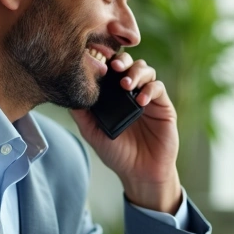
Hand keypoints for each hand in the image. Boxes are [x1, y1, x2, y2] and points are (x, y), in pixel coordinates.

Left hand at [70, 52, 181, 211]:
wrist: (140, 172)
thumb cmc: (117, 153)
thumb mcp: (93, 132)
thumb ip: (82, 113)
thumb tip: (69, 92)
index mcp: (114, 95)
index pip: (111, 69)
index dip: (106, 60)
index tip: (97, 60)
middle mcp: (131, 92)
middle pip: (129, 63)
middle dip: (122, 61)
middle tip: (114, 68)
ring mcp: (148, 97)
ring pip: (146, 70)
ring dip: (136, 73)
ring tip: (126, 85)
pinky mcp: (163, 106)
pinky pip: (158, 88)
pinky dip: (149, 89)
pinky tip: (141, 101)